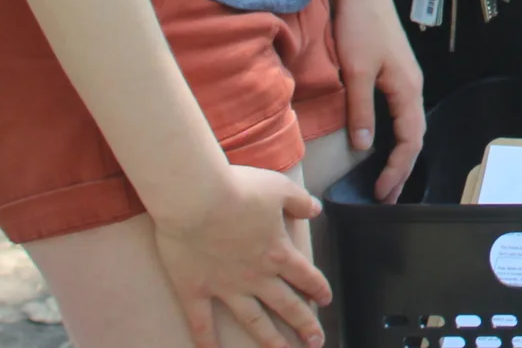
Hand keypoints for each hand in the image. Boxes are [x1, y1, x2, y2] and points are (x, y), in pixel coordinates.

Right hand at [150, 164, 329, 347]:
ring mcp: (226, 287)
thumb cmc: (240, 189)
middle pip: (287, 305)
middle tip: (316, 341)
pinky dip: (207, 342)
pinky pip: (202, 323)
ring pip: (253, 320)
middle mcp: (257, 276)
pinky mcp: (196, 291)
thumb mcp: (280, 188)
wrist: (197, 198)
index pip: (306, 276)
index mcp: (278, 252)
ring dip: (270, 340)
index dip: (319, 289)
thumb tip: (315, 209)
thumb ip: (300, 201)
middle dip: (304, 324)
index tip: (325, 300)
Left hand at [329, 0, 424, 203]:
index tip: (382, 192)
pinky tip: (381, 140)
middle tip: (386, 195)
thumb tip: (363, 147)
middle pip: (414, 135)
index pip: (411, 139)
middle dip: (403, 167)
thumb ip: (360, 110)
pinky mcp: (392, 70)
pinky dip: (394, 134)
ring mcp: (403, 77)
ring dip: (399, 152)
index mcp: (407, 88)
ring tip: (385, 176)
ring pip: (408, 123)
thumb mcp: (356, 72)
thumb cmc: (360, 25)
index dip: (398, 168)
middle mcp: (411, 85)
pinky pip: (400, 111)